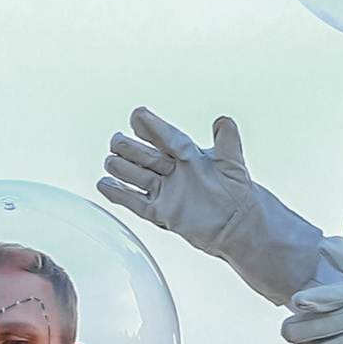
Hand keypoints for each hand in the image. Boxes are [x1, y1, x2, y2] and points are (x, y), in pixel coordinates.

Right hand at [97, 107, 325, 307]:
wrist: (238, 225)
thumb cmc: (238, 192)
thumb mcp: (234, 163)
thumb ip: (228, 141)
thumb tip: (223, 121)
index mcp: (186, 153)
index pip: (162, 135)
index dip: (149, 125)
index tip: (138, 118)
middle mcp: (171, 169)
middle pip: (140, 152)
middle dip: (128, 146)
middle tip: (121, 143)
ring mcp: (164, 190)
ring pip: (133, 174)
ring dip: (120, 167)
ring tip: (113, 163)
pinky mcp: (161, 211)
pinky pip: (134, 201)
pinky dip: (118, 193)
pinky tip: (104, 183)